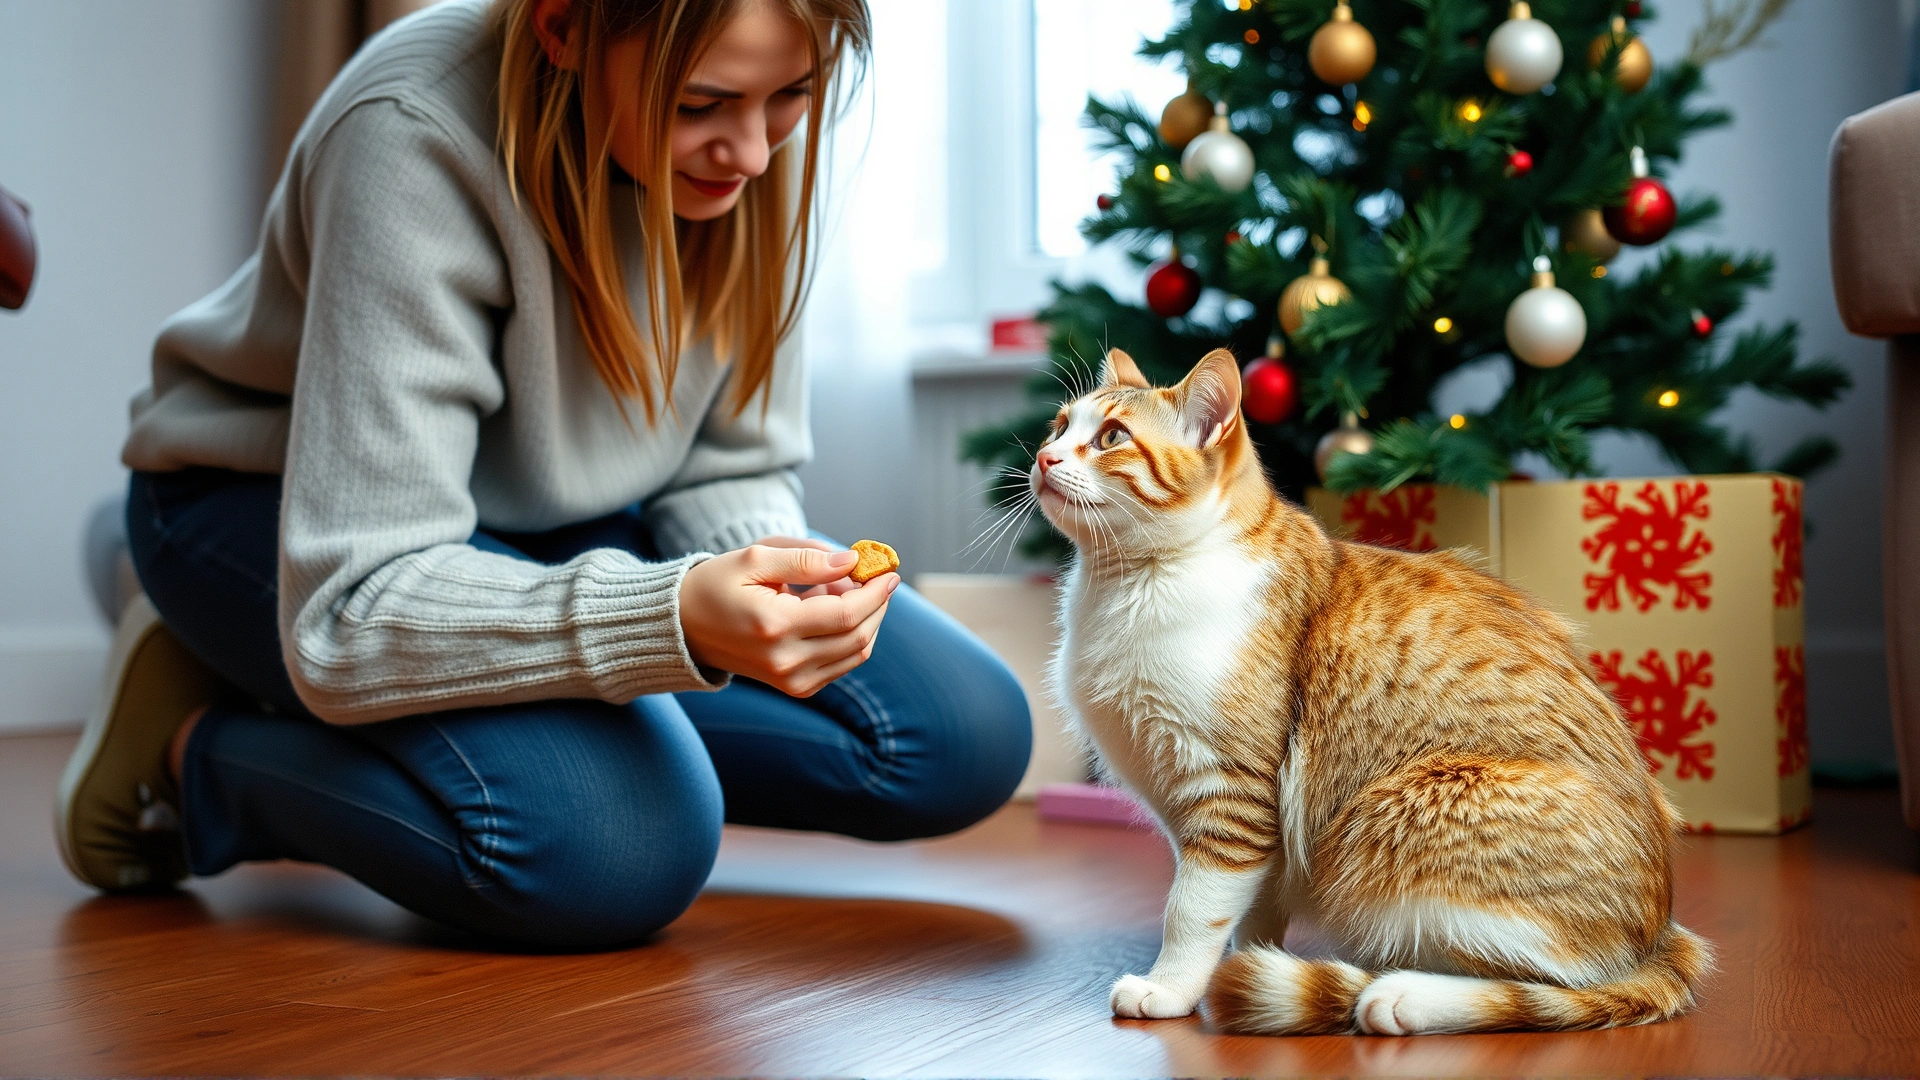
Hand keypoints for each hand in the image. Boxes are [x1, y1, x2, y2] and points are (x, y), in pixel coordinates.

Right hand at [679, 542, 898, 696]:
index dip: (875, 592)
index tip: (887, 570)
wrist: (684, 628)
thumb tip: (851, 562)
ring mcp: (792, 680)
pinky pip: (842, 664)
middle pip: (859, 636)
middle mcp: (786, 661)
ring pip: (856, 654)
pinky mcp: (796, 688)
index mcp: (774, 627)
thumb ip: (805, 559)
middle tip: (871, 576)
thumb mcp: (755, 558)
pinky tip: (830, 611)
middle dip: (876, 604)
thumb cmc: (716, 585)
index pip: (846, 614)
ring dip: (865, 620)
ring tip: (841, 590)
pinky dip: (850, 636)